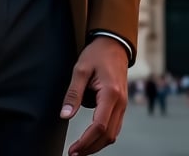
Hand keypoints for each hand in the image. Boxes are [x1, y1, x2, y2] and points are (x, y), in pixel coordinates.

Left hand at [60, 36, 128, 155]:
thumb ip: (73, 93)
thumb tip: (65, 116)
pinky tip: (91, 138)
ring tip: (80, 149)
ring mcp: (123, 105)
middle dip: (91, 148)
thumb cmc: (97, 54)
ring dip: (97, 144)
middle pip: (108, 135)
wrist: (114, 44)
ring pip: (113, 134)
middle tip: (74, 153)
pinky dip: (103, 136)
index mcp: (111, 93)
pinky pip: (115, 126)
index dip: (86, 141)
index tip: (73, 150)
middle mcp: (120, 103)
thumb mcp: (80, 69)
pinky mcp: (122, 105)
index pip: (99, 126)